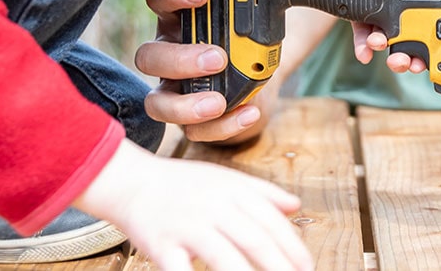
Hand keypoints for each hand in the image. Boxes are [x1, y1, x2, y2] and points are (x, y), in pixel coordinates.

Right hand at [74, 139, 311, 270]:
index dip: (293, 246)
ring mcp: (188, 226)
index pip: (271, 221)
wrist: (132, 182)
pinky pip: (181, 270)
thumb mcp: (225, 178)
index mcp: (233, 191)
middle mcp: (214, 207)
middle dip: (280, 266)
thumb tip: (296, 206)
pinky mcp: (162, 245)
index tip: (308, 268)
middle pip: (255, 239)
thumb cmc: (184, 185)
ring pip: (224, 256)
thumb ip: (263, 192)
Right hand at [137, 0, 272, 143]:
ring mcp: (177, 89)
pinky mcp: (195, 119)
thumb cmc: (253, 26)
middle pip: (148, 55)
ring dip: (184, 104)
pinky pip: (194, 131)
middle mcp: (170, 52)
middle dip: (180, 57)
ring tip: (218, 100)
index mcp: (182, 16)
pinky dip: (222, 127)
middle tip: (217, 55)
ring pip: (157, 101)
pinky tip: (250, 113)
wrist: (265, 68)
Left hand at [320, 0, 426, 66]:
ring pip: (386, 42)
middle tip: (407, 61)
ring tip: (380, 46)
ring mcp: (379, 13)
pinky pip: (361, 34)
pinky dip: (363, 46)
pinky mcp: (357, 13)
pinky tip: (363, 51)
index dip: (435, 46)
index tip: (433, 56)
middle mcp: (401, 8)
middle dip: (410, 58)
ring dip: (385, 51)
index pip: (432, 25)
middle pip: (411, 41)